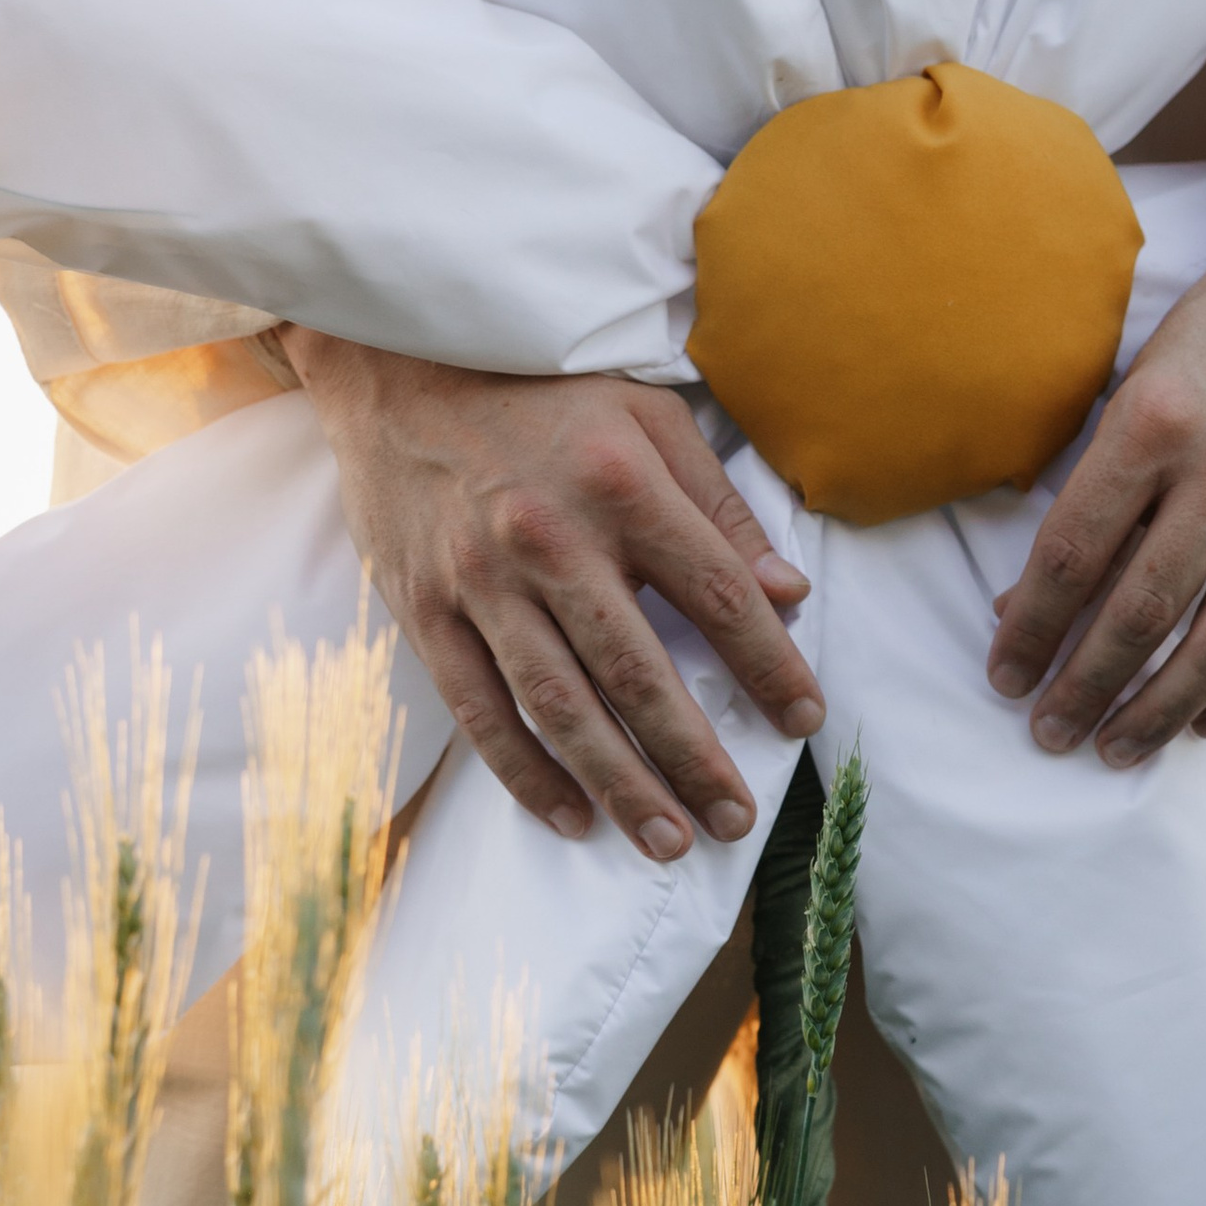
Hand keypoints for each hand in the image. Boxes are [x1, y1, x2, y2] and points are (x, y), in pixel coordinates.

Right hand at [275, 330, 823, 856]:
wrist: (400, 365)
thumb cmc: (543, 392)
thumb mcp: (650, 416)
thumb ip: (720, 508)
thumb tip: (786, 595)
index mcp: (621, 484)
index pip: (715, 593)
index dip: (768, 664)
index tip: (805, 720)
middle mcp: (551, 539)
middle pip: (638, 671)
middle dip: (694, 756)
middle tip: (734, 821)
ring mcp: (481, 582)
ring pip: (560, 707)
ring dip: (619, 784)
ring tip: (666, 840)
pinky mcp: (426, 609)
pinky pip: (480, 711)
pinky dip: (526, 773)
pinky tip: (571, 817)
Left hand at [985, 136, 1205, 763]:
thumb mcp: (1131, 390)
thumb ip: (1086, 492)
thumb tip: (1026, 602)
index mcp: (1153, 421)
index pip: (1073, 554)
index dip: (1031, 629)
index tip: (1004, 677)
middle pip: (1141, 610)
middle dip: (1085, 685)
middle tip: (1049, 732)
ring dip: (1162, 709)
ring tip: (1118, 748)